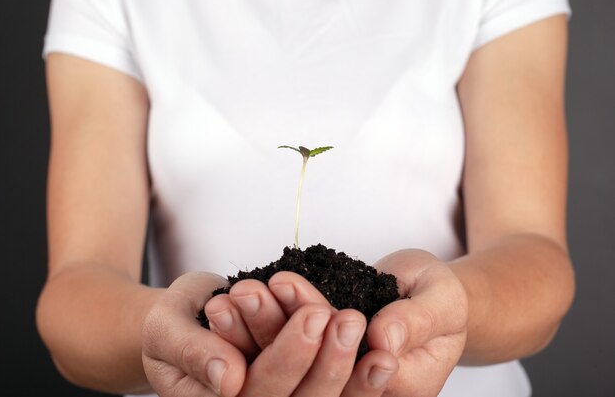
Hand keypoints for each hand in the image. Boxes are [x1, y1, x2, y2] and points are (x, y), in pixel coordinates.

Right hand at [141, 272, 351, 396]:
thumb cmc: (172, 325)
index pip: (258, 392)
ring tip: (369, 331)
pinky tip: (383, 357)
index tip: (314, 315)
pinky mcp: (299, 390)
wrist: (189, 321)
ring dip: (350, 369)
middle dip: (328, 361)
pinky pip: (334, 392)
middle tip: (349, 319)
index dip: (289, 358)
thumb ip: (192, 353)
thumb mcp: (166, 330)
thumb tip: (228, 379)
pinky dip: (360, 379)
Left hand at [205, 249, 466, 396]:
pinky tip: (234, 294)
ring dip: (257, 324)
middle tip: (249, 292)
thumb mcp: (442, 302)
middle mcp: (356, 390)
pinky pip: (280, 338)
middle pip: (307, 374)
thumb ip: (416, 321)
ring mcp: (328, 372)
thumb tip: (383, 338)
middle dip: (275, 331)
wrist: (424, 293)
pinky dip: (258, 317)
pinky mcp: (309, 350)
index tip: (305, 308)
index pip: (351, 378)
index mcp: (396, 388)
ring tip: (237, 289)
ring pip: (286, 358)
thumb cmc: (441, 297)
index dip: (324, 347)